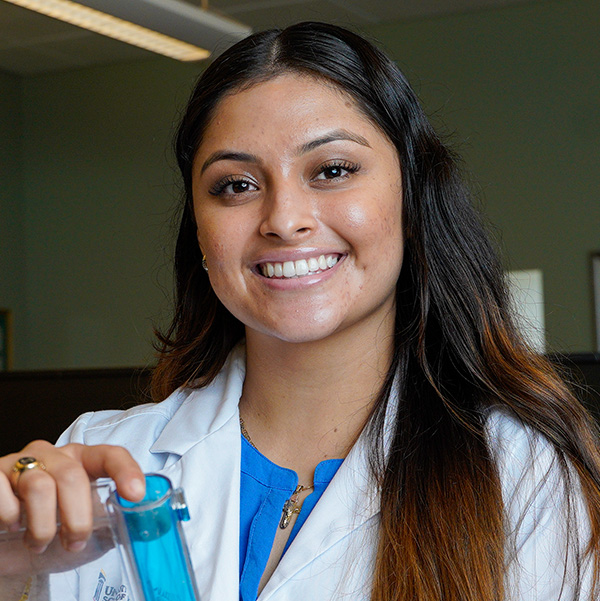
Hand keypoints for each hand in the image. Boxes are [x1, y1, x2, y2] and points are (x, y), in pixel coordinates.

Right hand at [0, 441, 144, 554]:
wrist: (9, 543)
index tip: (135, 494)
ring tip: (40, 541)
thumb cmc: (52, 528)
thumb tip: (141, 526)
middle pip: (72, 476)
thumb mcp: (85, 527)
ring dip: (42, 526)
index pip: (109, 455)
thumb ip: (111, 522)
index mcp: (83, 460)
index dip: (125, 471)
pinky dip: (10, 518)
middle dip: (76, 517)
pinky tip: (12, 525)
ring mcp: (22, 461)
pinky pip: (3, 494)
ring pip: (39, 486)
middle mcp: (54, 455)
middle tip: (74, 541)